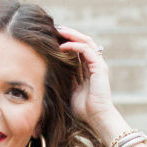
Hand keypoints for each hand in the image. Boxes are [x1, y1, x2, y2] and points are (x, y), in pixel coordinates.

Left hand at [55, 25, 126, 141]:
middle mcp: (94, 64)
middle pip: (82, 41)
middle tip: (53, 28)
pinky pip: (86, 50)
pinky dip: (74, 45)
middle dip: (68, 33)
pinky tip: (62, 46)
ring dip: (71, 34)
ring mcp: (98, 64)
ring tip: (58, 30)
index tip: (51, 36)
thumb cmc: (83, 110)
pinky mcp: (100, 67)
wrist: (97, 118)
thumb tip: (46, 74)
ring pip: (86, 41)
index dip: (65, 40)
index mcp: (87, 68)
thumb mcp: (68, 90)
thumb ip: (63, 80)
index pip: (77, 48)